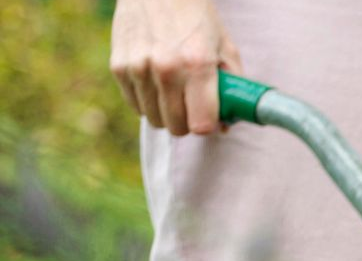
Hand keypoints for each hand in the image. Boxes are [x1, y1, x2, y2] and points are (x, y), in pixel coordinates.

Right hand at [110, 0, 243, 135]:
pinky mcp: (118, 67)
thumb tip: (226, 126)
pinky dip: (147, 101)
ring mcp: (138, 68)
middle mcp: (165, 68)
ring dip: (166, 112)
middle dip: (188, 121)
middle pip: (177, 127)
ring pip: (154, 120)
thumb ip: (232, 88)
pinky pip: (135, 105)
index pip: (201, 124)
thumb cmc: (197, 20)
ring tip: (174, 90)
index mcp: (198, 64)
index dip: (208, 125)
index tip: (210, 116)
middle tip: (192, 104)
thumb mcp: (226, 48)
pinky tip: (156, 82)